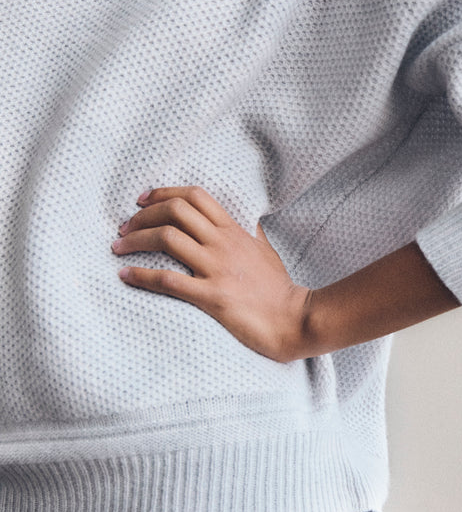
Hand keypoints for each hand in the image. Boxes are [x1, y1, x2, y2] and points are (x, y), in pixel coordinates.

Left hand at [112, 186, 312, 362]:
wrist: (293, 319)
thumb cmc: (278, 288)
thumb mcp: (264, 250)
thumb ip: (248, 232)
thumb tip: (240, 220)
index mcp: (234, 230)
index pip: (196, 196)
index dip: (165, 193)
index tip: (143, 200)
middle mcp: (223, 243)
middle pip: (175, 211)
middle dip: (143, 215)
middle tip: (125, 227)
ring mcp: (217, 268)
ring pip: (167, 239)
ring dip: (135, 240)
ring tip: (118, 248)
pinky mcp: (211, 296)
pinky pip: (168, 281)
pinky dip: (141, 276)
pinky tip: (125, 276)